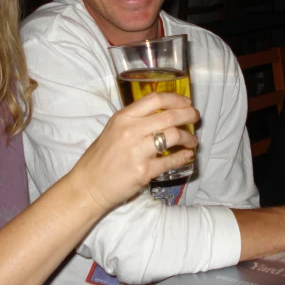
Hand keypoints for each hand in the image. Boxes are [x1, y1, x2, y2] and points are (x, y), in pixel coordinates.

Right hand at [68, 92, 198, 210]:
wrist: (88, 186)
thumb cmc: (100, 158)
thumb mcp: (113, 130)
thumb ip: (135, 121)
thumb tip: (163, 115)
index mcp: (123, 117)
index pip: (155, 99)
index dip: (176, 99)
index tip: (187, 102)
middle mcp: (131, 130)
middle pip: (169, 116)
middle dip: (188, 115)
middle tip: (196, 117)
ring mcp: (137, 151)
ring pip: (174, 136)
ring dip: (188, 138)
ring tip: (192, 141)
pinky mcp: (143, 171)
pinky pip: (170, 161)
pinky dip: (183, 157)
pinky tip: (187, 156)